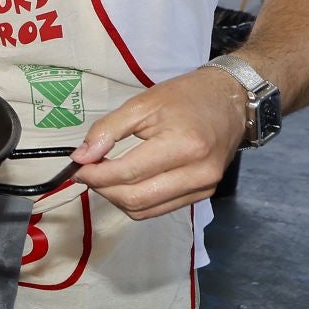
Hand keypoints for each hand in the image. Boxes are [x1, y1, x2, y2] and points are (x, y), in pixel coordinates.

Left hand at [68, 67, 247, 218]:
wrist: (231, 101)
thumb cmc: (186, 97)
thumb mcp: (142, 104)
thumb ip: (108, 130)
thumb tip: (81, 157)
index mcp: (184, 145)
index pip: (128, 172)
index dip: (96, 174)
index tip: (77, 167)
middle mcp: (198, 173)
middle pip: (136, 198)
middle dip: (103, 189)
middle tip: (87, 172)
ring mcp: (204, 187)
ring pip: (146, 210)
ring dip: (116, 198)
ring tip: (104, 177)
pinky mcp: (204, 194)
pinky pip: (160, 209)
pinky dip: (136, 201)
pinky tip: (125, 183)